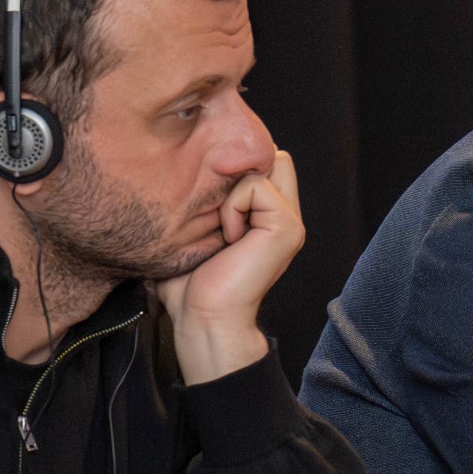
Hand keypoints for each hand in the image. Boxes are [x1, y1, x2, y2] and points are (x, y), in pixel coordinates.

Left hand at [159, 149, 303, 383]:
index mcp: (267, 215)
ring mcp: (291, 221)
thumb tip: (181, 163)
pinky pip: (256, 186)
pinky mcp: (287, 226)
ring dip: (232, 192)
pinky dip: (232, 208)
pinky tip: (230, 238)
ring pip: (267, 162)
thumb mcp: (195, 230)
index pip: (263, 159)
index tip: (210, 198)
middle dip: (240, 170)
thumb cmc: (190, 285)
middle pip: (274, 155)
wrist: (204, 318)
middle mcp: (285, 214)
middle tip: (219, 210)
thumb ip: (206, 196)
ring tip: (224, 230)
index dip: (236, 165)